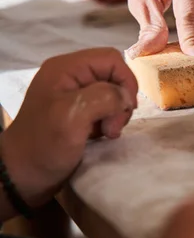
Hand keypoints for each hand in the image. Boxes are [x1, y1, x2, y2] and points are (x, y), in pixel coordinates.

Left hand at [0, 48, 136, 207]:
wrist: (23, 177)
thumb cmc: (45, 145)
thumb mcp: (73, 116)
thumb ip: (104, 97)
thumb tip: (126, 98)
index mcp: (66, 69)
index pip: (111, 59)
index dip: (125, 81)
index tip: (125, 109)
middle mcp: (70, 76)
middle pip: (114, 76)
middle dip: (121, 101)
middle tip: (113, 127)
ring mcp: (74, 95)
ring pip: (113, 93)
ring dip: (116, 113)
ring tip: (107, 133)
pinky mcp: (78, 112)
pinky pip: (106, 107)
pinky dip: (110, 121)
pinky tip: (102, 135)